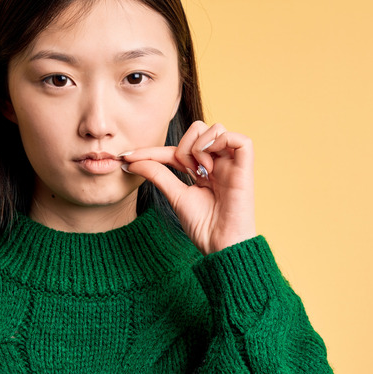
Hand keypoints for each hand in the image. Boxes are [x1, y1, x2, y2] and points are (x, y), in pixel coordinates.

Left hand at [121, 121, 255, 254]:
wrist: (219, 245)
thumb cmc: (203, 226)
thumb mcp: (175, 195)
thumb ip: (158, 174)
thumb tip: (132, 162)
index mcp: (204, 169)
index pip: (175, 150)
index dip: (151, 151)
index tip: (126, 158)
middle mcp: (219, 162)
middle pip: (199, 127)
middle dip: (183, 146)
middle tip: (186, 172)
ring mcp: (233, 163)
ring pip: (216, 128)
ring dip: (199, 146)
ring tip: (201, 172)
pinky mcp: (246, 167)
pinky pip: (239, 139)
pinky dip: (219, 143)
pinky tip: (210, 166)